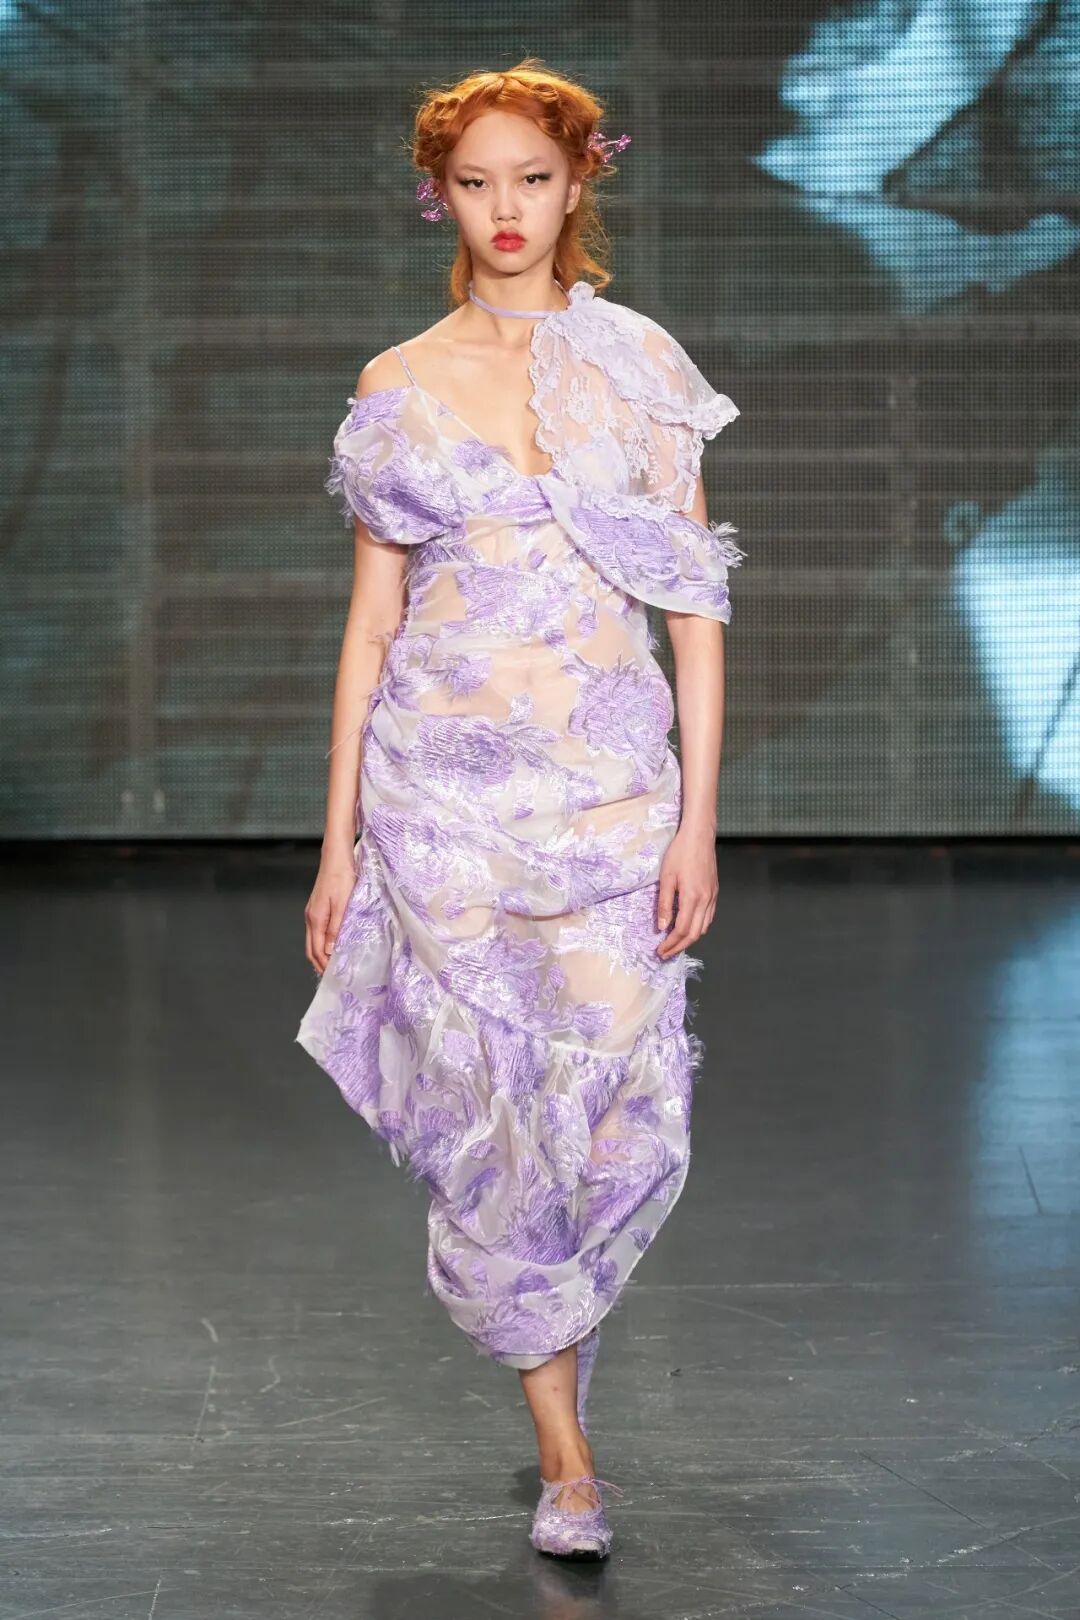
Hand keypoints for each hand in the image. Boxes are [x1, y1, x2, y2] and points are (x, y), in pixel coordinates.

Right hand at [304, 841, 361, 973]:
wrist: (336, 857)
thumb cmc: (342, 878)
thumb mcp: (343, 905)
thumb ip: (336, 928)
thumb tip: (330, 951)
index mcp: (316, 919)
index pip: (317, 950)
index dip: (324, 965)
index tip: (335, 976)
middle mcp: (311, 918)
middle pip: (311, 948)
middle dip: (320, 963)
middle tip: (332, 976)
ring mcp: (313, 912)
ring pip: (314, 940)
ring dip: (321, 954)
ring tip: (334, 964)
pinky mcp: (318, 907)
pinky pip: (317, 931)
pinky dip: (323, 943)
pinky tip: (333, 944)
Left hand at [655, 824, 717, 959]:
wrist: (699, 836)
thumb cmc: (680, 853)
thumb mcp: (666, 877)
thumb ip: (664, 904)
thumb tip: (661, 926)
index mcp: (692, 897)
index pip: (681, 930)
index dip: (670, 943)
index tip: (660, 950)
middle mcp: (706, 900)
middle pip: (694, 934)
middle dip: (679, 946)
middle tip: (665, 953)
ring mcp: (713, 897)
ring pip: (704, 927)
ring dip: (689, 939)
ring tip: (675, 943)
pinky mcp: (715, 892)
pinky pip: (709, 917)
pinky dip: (698, 927)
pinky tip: (688, 927)